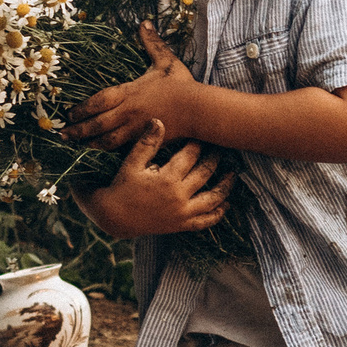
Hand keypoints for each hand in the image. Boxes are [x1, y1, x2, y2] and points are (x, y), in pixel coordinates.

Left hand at [66, 22, 197, 150]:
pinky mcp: (145, 140)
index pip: (98, 102)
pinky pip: (123, 147)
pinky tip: (103, 151)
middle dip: (78, 130)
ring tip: (79, 145)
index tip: (70, 113)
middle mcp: (129, 112)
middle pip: (97, 124)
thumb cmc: (182, 85)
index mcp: (130, 92)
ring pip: (107, 139)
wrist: (198, 109)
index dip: (82, 109)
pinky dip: (109, 150)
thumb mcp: (165, 61)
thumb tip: (144, 23)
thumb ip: (152, 43)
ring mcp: (136, 129)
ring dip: (91, 142)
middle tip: (63, 133)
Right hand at [74, 122, 231, 238]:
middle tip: (220, 148)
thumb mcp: (131, 163)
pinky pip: (205, 221)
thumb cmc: (121, 187)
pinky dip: (217, 213)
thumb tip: (159, 120)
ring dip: (225, 186)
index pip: (190, 155)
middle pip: (205, 173)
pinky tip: (225, 204)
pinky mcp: (181, 225)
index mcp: (167, 178)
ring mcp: (182, 213)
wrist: (114, 218)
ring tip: (233, 174)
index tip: (202, 134)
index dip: (198, 143)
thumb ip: (147, 143)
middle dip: (215, 159)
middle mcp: (179, 197)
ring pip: (212, 199)